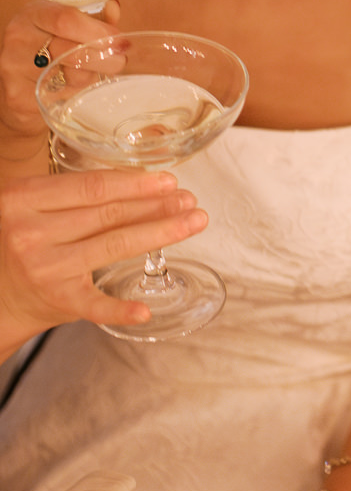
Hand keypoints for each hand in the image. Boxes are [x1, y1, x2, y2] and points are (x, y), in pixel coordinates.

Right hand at [0, 0, 122, 142]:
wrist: (17, 79)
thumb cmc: (48, 46)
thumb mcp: (65, 24)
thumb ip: (92, 16)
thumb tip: (113, 8)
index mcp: (33, 14)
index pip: (67, 21)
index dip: (100, 31)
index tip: (120, 40)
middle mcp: (20, 39)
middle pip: (74, 52)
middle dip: (106, 58)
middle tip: (119, 60)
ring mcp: (16, 69)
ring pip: (73, 76)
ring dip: (93, 75)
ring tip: (91, 71)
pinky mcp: (19, 97)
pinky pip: (64, 96)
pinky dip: (77, 92)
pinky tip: (73, 86)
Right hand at [0, 168, 207, 346]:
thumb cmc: (19, 242)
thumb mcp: (31, 206)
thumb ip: (70, 194)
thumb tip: (138, 181)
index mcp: (24, 199)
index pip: (92, 186)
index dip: (136, 183)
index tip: (167, 180)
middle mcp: (32, 232)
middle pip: (109, 214)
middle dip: (157, 205)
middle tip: (188, 200)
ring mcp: (45, 268)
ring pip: (114, 245)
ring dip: (160, 232)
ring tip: (191, 222)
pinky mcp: (56, 300)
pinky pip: (94, 305)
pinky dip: (120, 309)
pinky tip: (144, 310)